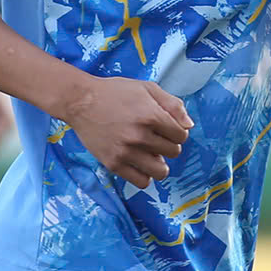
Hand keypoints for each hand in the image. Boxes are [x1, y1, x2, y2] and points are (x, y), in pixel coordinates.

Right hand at [62, 77, 191, 188]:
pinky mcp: (113, 164)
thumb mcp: (147, 88)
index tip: (166, 128)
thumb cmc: (115, 92)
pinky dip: (145, 176)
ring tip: (151, 154)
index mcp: (151, 116)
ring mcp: (125, 152)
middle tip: (155, 138)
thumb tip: (189, 126)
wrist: (80, 101)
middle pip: (173, 152)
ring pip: (160, 171)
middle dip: (168, 145)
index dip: (177, 131)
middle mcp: (139, 136)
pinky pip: (141, 182)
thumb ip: (173, 105)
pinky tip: (140, 163)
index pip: (181, 136)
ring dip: (160, 163)